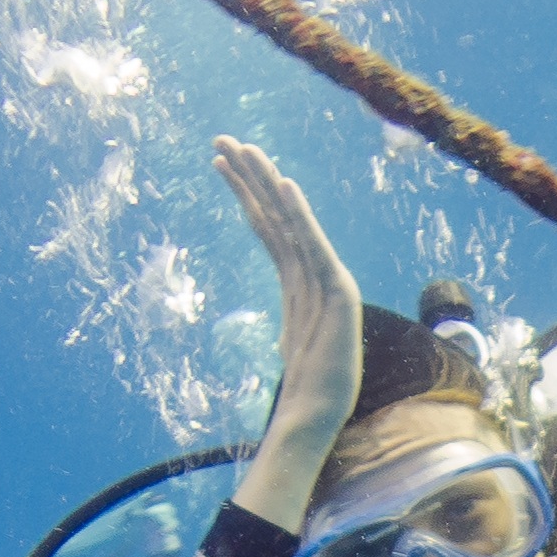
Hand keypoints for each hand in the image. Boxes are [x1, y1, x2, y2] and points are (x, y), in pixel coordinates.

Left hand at [213, 136, 365, 528]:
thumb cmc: (305, 390)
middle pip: (276, 215)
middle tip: (221, 139)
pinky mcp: (336, 294)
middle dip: (250, 175)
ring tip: (244, 150)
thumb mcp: (291, 345)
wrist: (315, 417)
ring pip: (292, 223)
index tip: (221, 163)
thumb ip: (291, 328)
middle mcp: (313, 272)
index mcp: (298, 281)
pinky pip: (312, 247)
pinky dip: (300, 216)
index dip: (246, 193)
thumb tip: (283, 334)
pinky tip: (285, 188)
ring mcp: (326, 280)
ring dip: (268, 184)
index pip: (268, 227)